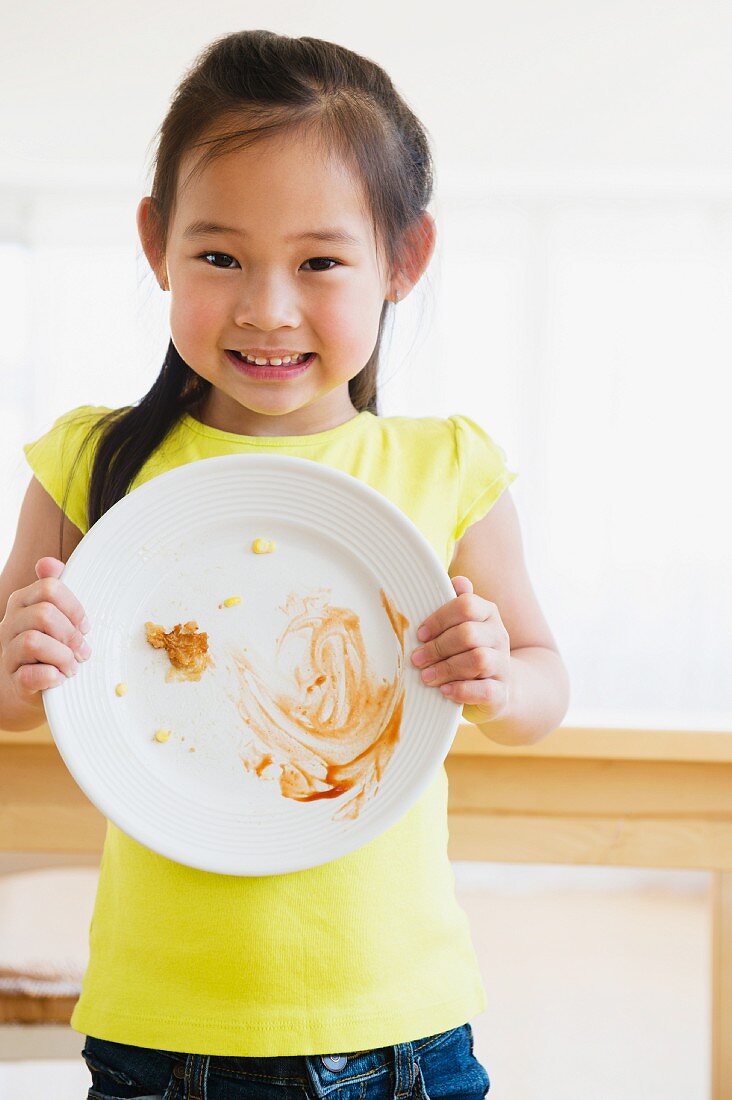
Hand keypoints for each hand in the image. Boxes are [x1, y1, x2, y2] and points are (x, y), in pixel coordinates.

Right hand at [0, 557, 91, 701]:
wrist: (24, 687)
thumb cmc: (46, 648)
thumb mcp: (53, 616)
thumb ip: (54, 589)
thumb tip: (50, 563)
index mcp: (22, 603)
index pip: (50, 588)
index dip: (74, 607)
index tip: (85, 626)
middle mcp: (10, 624)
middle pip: (44, 614)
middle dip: (71, 634)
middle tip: (83, 651)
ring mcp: (8, 653)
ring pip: (33, 642)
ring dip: (63, 656)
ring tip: (72, 667)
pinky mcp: (14, 681)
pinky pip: (30, 675)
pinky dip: (51, 676)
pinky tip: (59, 678)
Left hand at [410, 575, 509, 721]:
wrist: (500, 685)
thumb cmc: (469, 650)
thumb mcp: (463, 625)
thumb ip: (457, 604)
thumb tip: (457, 581)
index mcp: (488, 614)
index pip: (466, 606)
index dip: (439, 619)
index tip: (420, 634)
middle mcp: (499, 636)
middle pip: (468, 634)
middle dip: (438, 647)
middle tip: (417, 659)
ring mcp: (503, 665)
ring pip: (478, 660)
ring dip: (446, 668)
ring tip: (426, 676)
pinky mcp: (502, 692)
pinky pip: (485, 690)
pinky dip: (462, 690)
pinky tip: (445, 691)